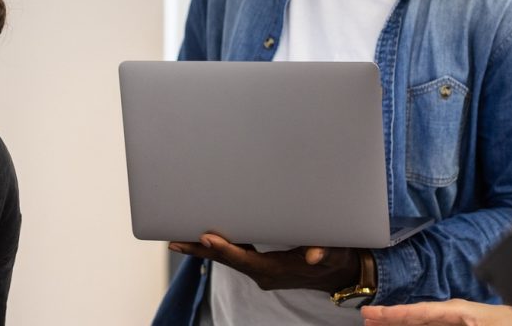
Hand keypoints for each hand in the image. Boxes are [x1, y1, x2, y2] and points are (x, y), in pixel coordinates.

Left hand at [169, 233, 359, 292]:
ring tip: (177, 238)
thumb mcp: (335, 254)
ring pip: (228, 259)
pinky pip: (235, 257)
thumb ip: (324, 252)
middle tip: (174, 241)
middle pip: (227, 261)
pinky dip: (218, 248)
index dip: (225, 250)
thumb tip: (313, 255)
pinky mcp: (261, 265)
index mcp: (277, 270)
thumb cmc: (335, 259)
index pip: (245, 260)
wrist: (338, 273)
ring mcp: (261, 271)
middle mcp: (264, 274)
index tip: (206, 238)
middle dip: (201, 251)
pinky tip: (202, 238)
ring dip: (204, 250)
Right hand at [362, 299, 511, 325]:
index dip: (395, 314)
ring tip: (378, 325)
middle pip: (419, 317)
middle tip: (366, 317)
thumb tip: (426, 315)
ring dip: (403, 325)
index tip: (372, 314)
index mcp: (463, 312)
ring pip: (426, 324)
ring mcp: (464, 322)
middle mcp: (461, 315)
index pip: (421, 312)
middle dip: (392, 318)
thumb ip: (458, 319)